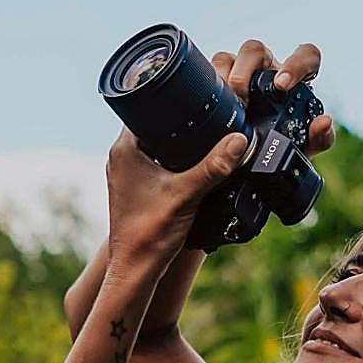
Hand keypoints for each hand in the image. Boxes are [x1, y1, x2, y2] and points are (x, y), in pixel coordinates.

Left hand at [104, 38, 335, 269]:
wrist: (136, 271)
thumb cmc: (149, 234)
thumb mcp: (187, 195)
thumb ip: (213, 168)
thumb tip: (240, 140)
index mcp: (126, 148)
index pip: (147, 104)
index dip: (172, 94)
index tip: (199, 90)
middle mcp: (122, 156)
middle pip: (156, 121)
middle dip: (183, 116)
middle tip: (212, 109)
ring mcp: (130, 173)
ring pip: (159, 142)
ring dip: (181, 137)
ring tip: (209, 131)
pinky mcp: (139, 188)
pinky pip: (160, 161)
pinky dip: (178, 157)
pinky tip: (198, 161)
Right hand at [211, 39, 335, 155]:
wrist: (256, 159)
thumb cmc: (287, 144)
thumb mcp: (306, 145)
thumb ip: (321, 137)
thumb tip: (324, 122)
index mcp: (295, 79)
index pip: (305, 55)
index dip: (296, 64)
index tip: (283, 85)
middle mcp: (267, 70)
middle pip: (255, 49)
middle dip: (247, 69)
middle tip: (244, 99)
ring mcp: (239, 74)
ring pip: (227, 57)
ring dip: (225, 77)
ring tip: (227, 104)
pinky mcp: (218, 83)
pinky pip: (209, 73)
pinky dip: (209, 86)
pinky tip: (213, 105)